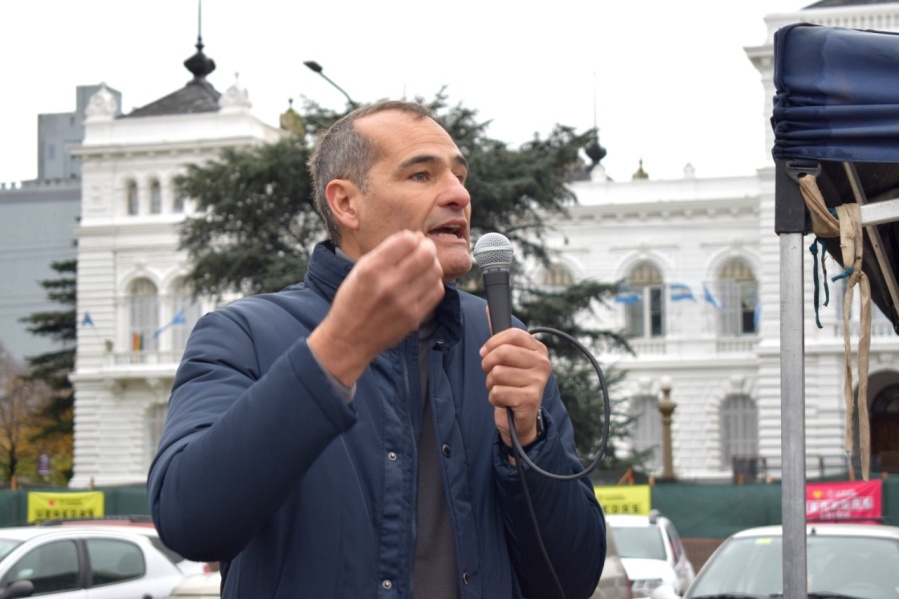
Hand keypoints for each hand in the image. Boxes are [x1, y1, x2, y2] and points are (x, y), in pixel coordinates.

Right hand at [309, 231, 444, 385]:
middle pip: (426, 254)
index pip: (407, 240)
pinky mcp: (414, 317)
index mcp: (371, 269)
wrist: (348, 339)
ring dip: (432, 264)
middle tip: (423, 250)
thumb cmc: (352, 301)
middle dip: (427, 247)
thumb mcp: (359, 270)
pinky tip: (424, 283)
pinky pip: (437, 291)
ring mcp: (404, 303)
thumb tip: (414, 238)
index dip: (411, 237)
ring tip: (423, 267)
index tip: (409, 241)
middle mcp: (389, 284)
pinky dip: (433, 282)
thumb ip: (385, 252)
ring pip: (435, 271)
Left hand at [479, 327, 550, 446]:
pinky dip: (494, 398)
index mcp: (538, 349)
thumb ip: (499, 335)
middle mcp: (542, 363)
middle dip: (488, 365)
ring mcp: (538, 381)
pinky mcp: (529, 399)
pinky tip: (505, 401)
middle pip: (502, 353)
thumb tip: (487, 309)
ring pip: (497, 374)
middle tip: (493, 374)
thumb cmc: (513, 384)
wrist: (521, 418)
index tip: (486, 352)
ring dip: (491, 384)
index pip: (512, 334)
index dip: (493, 343)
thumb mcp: (508, 359)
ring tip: (501, 388)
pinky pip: (497, 392)